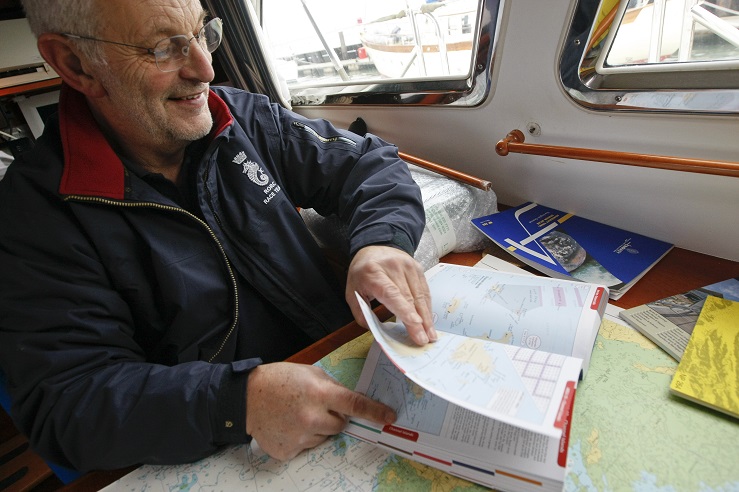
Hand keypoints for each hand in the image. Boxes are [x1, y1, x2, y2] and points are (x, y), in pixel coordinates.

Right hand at [245, 362, 395, 460]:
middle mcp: (312, 417)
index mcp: (319, 393)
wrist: (245, 399)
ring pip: (324, 437)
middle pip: (340, 424)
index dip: (374, 411)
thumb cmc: (278, 380)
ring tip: (296, 415)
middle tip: (314, 406)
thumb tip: (350, 402)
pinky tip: (287, 426)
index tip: (389, 417)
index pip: (354, 404)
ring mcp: (300, 437)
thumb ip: (331, 387)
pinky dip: (301, 438)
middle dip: (333, 416)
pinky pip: (307, 447)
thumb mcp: (309, 373)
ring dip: (317, 428)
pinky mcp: (289, 451)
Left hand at [345, 245, 436, 344]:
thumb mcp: (352, 292)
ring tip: (430, 335)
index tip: (415, 325)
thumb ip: (361, 312)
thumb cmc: (362, 273)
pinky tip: (428, 321)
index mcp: (373, 273)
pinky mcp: (418, 268)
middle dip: (418, 321)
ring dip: (426, 317)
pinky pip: (425, 290)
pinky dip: (427, 307)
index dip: (404, 309)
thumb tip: (374, 330)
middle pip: (409, 297)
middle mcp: (393, 267)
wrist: (373, 247)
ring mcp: (408, 266)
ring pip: (420, 295)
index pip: (391, 293)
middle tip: (424, 340)